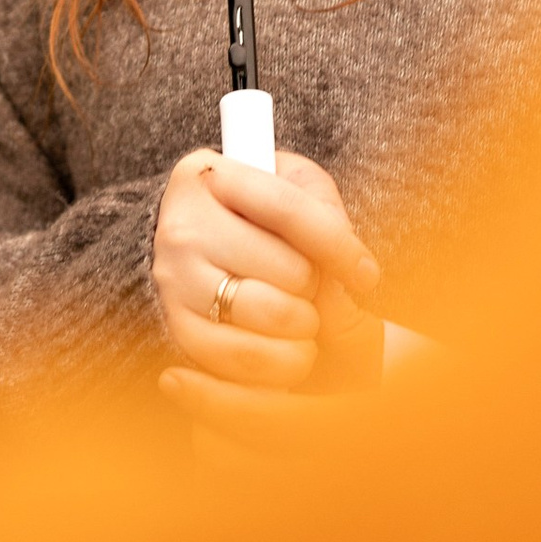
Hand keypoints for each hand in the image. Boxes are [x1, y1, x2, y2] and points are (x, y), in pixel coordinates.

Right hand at [152, 147, 382, 407]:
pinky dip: (276, 365)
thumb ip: (328, 221)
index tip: (366, 276)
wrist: (224, 267)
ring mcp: (173, 279)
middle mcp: (182, 225)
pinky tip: (285, 353)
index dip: (339, 245)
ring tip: (303, 324)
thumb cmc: (273, 228)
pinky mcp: (177, 328)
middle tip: (311, 292)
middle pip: (286, 267)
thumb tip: (337, 282)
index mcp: (211, 176)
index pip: (288, 208)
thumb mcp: (302, 196)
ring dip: (301, 330)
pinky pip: (240, 357)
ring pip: (266, 313)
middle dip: (315, 289)